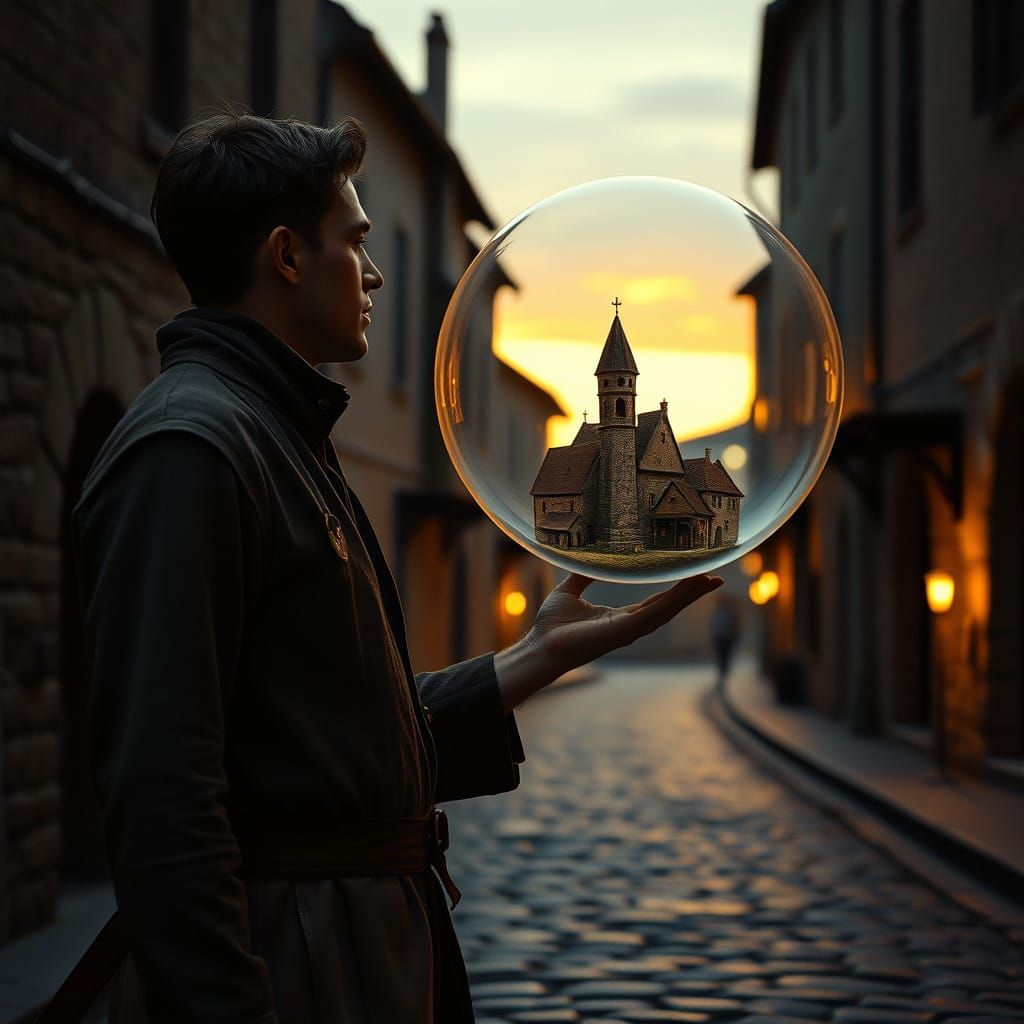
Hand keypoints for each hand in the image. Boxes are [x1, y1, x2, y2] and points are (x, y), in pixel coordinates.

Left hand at [494, 573, 723, 709]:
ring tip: (708, 580)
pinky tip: (686, 589)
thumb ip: (582, 576)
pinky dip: (671, 601)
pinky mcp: (622, 632)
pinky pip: (652, 614)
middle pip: (668, 607)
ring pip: (666, 610)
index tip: (696, 576)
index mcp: (621, 617)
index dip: (676, 589)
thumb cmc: (551, 625)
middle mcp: (629, 626)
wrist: (538, 646)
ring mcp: (628, 631)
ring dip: (688, 595)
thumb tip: (587, 557)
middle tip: (715, 577)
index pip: (656, 601)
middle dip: (692, 593)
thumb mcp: (570, 591)